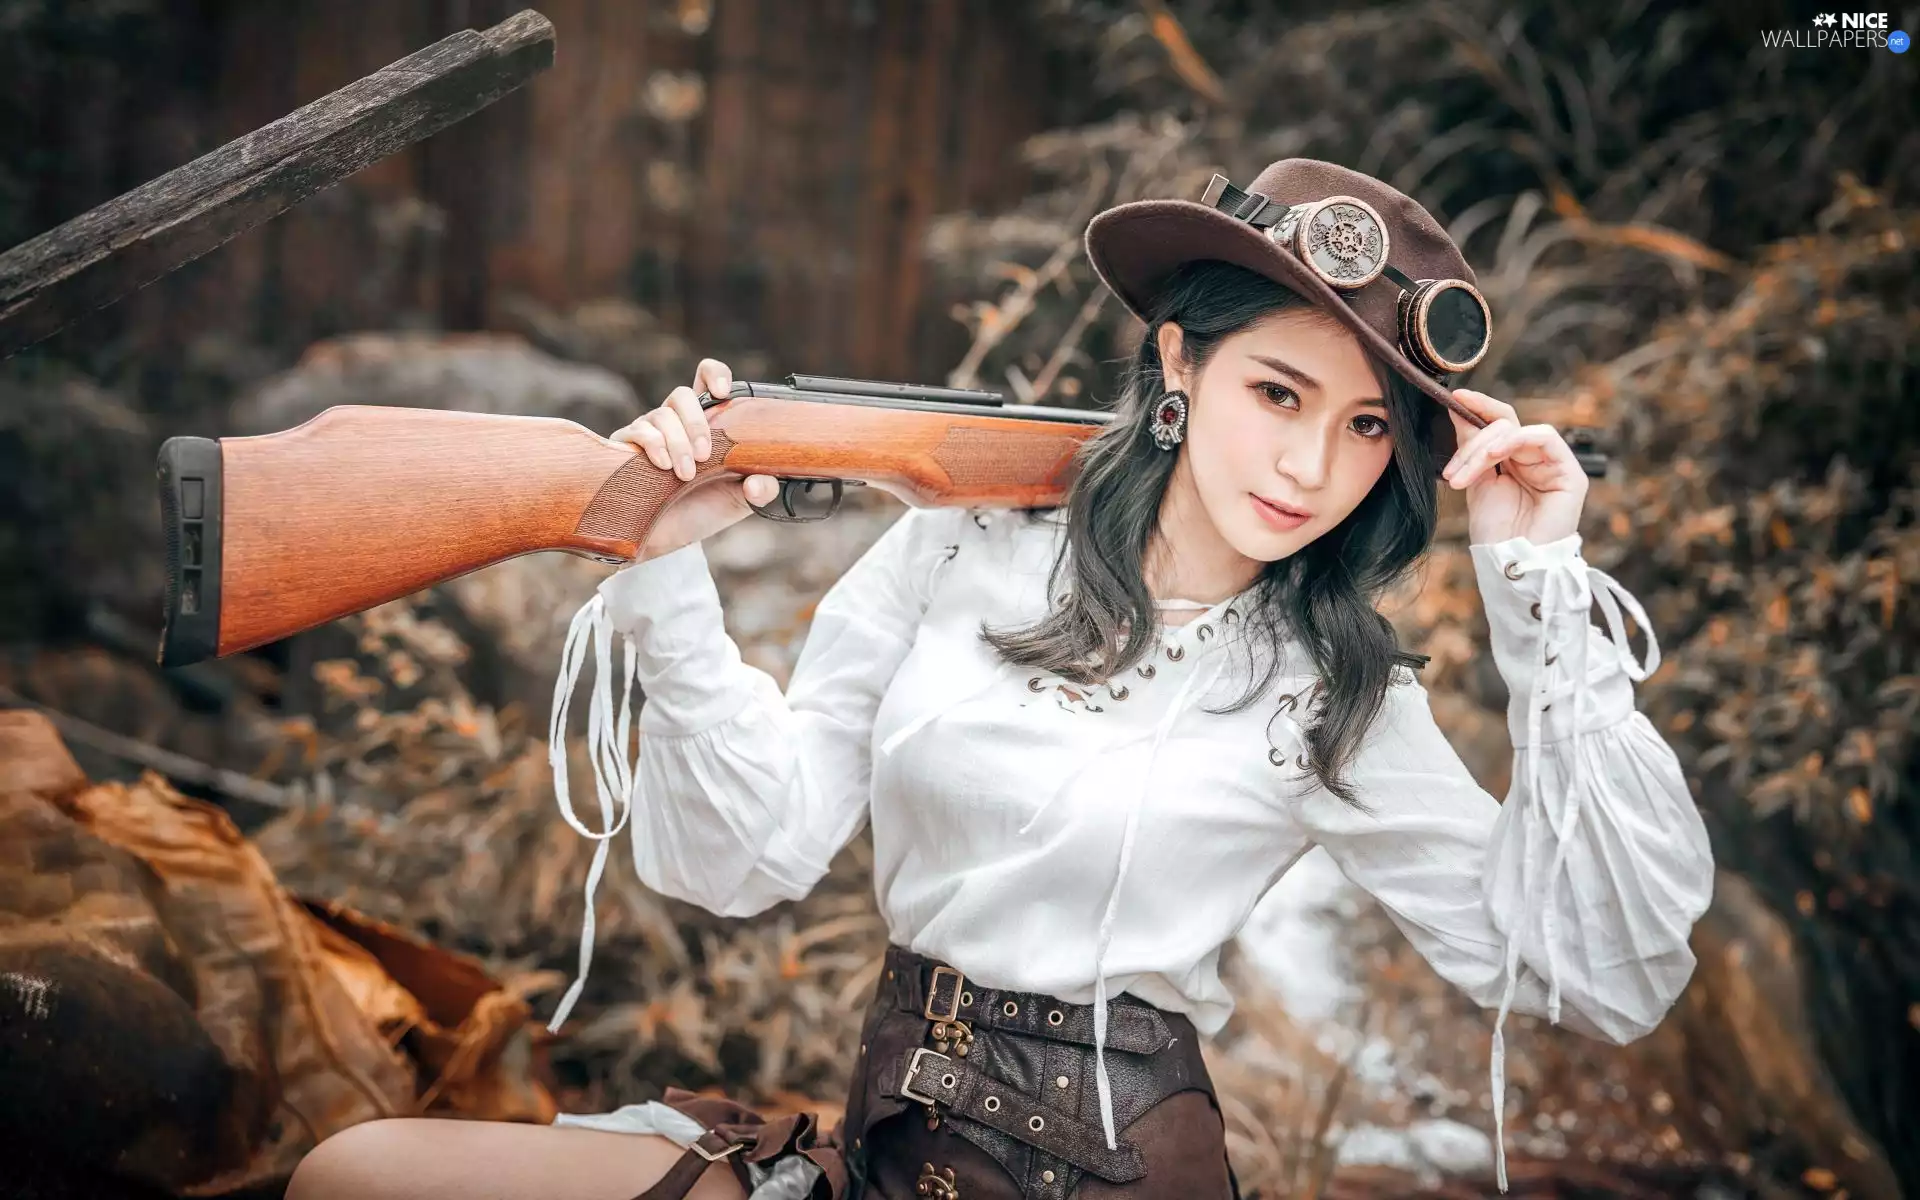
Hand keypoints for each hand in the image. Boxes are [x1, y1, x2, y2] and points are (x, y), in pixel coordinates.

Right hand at [608, 357, 779, 560]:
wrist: (664, 543)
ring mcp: (650, 432)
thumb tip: (761, 483)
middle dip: (696, 422)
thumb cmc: (700, 513)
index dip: (714, 374)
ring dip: (677, 443)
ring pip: (661, 414)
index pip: (706, 381)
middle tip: (705, 455)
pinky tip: (663, 466)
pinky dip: (654, 445)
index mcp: (707, 424)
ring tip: (686, 475)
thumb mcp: (739, 501)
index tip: (723, 392)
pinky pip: (638, 430)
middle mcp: (676, 422)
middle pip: (682, 394)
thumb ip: (762, 489)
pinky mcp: (626, 447)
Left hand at [1440, 388, 1587, 546]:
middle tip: (1453, 472)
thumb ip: (1472, 446)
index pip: (1499, 424)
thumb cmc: (1495, 532)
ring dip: (1484, 448)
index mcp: (1514, 461)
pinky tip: (1495, 457)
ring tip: (1463, 476)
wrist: (1511, 563)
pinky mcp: (1570, 473)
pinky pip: (1543, 438)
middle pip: (1503, 425)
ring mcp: (1554, 464)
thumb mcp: (1476, 481)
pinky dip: (1513, 441)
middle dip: (1472, 443)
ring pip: (1516, 431)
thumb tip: (1459, 408)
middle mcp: (1535, 459)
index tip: (1453, 397)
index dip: (1478, 408)